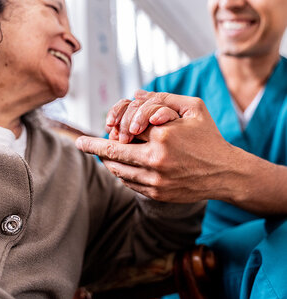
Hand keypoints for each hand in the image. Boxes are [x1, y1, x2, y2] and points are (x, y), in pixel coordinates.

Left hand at [76, 93, 237, 202]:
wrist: (225, 173)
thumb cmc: (209, 137)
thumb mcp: (194, 109)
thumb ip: (163, 99)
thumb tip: (135, 95)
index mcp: (164, 136)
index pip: (125, 130)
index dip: (107, 130)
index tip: (85, 136)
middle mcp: (156, 160)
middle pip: (113, 153)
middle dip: (94, 148)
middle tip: (82, 144)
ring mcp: (156, 181)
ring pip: (118, 170)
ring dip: (107, 161)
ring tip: (102, 154)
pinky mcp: (157, 194)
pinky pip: (129, 183)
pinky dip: (120, 173)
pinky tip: (119, 166)